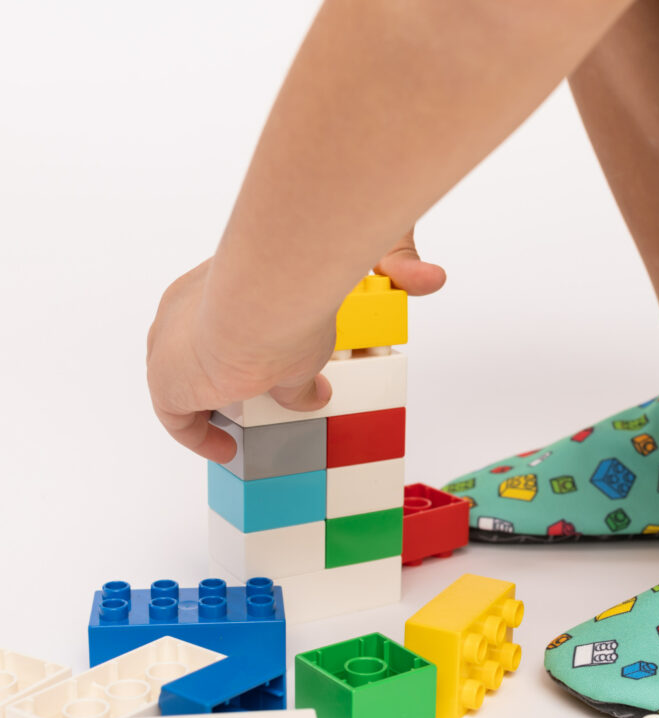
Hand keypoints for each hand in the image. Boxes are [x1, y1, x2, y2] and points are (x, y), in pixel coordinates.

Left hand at [146, 228, 444, 459]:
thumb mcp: (354, 275)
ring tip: (247, 431)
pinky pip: (176, 417)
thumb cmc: (303, 266)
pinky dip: (199, 435)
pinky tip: (225, 448)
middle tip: (258, 403)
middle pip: (201, 353)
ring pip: (191, 384)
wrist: (264, 289)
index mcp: (219, 278)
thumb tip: (429, 280)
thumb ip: (393, 272)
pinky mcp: (168, 380)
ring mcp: (170, 342)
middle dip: (228, 380)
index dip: (242, 346)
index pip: (222, 317)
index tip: (262, 366)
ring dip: (218, 407)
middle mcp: (184, 307)